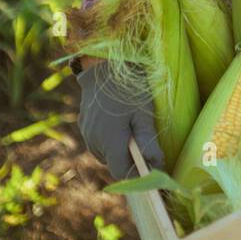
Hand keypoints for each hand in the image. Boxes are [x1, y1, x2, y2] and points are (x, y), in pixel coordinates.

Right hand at [76, 61, 164, 180]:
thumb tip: (156, 165)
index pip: (122, 173)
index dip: (138, 175)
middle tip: (148, 147)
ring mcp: (87, 133)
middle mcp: (94, 141)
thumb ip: (148, 140)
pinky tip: (120, 125)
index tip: (152, 169)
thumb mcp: (144, 112)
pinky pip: (98, 142)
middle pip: (114, 164)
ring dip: (120, 151)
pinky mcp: (84, 125)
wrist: (104, 64)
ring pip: (105, 154)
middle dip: (130, 161)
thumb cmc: (129, 87)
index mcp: (110, 140)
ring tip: (134, 132)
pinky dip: (110, 141)